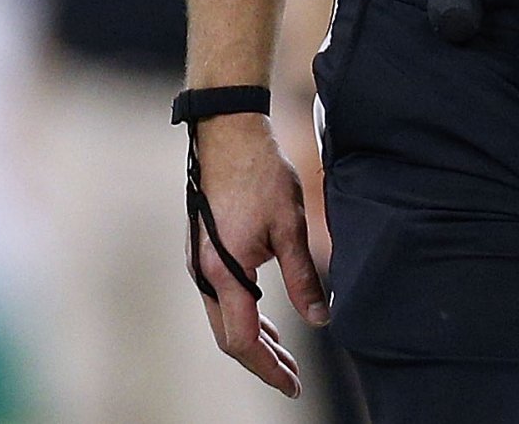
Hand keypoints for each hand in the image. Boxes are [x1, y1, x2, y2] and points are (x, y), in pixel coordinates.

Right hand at [188, 114, 330, 396]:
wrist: (226, 132)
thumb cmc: (260, 174)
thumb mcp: (291, 227)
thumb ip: (303, 278)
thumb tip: (321, 320)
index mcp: (224, 271)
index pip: (243, 340)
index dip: (269, 368)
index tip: (293, 385)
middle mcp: (203, 272)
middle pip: (228, 336)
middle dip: (262, 361)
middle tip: (293, 378)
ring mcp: (197, 262)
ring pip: (222, 318)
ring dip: (253, 340)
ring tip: (284, 356)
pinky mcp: (201, 250)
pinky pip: (219, 298)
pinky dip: (243, 316)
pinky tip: (266, 318)